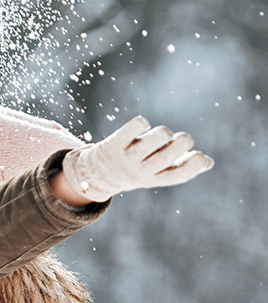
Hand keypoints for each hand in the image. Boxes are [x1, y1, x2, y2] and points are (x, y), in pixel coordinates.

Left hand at [61, 115, 213, 201]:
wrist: (96, 174)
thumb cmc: (135, 170)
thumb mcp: (156, 174)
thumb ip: (180, 168)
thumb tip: (207, 162)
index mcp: (154, 178)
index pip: (178, 175)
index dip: (194, 165)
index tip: (201, 156)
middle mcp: (141, 170)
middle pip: (170, 153)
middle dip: (181, 142)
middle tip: (178, 140)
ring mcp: (127, 156)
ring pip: (157, 138)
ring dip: (163, 133)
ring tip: (160, 136)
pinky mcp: (114, 144)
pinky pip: (132, 129)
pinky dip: (140, 123)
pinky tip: (140, 125)